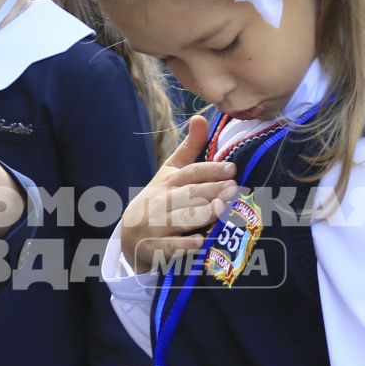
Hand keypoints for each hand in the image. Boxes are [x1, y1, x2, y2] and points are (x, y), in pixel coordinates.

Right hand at [119, 114, 237, 273]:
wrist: (130, 235)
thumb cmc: (159, 200)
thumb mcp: (170, 173)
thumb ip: (189, 148)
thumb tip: (201, 117)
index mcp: (168, 181)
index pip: (190, 173)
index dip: (210, 170)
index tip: (232, 168)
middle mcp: (161, 201)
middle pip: (189, 195)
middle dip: (211, 191)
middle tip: (234, 189)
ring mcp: (156, 225)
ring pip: (181, 218)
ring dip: (201, 214)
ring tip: (221, 210)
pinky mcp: (154, 248)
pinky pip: (170, 247)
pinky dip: (184, 245)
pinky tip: (200, 242)